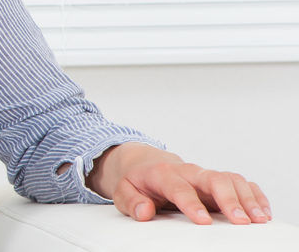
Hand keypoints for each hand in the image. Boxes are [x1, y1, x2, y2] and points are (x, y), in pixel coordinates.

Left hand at [89, 143, 272, 224]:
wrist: (146, 165)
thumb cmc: (138, 181)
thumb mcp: (124, 191)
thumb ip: (131, 202)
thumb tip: (144, 212)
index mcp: (164, 174)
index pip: (180, 188)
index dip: (192, 204)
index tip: (203, 221)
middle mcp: (189, 172)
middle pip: (214, 179)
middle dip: (229, 200)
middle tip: (241, 221)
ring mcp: (206, 176)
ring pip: (232, 180)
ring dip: (247, 199)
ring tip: (258, 219)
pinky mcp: (219, 181)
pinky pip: (242, 183)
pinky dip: (255, 195)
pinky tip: (262, 212)